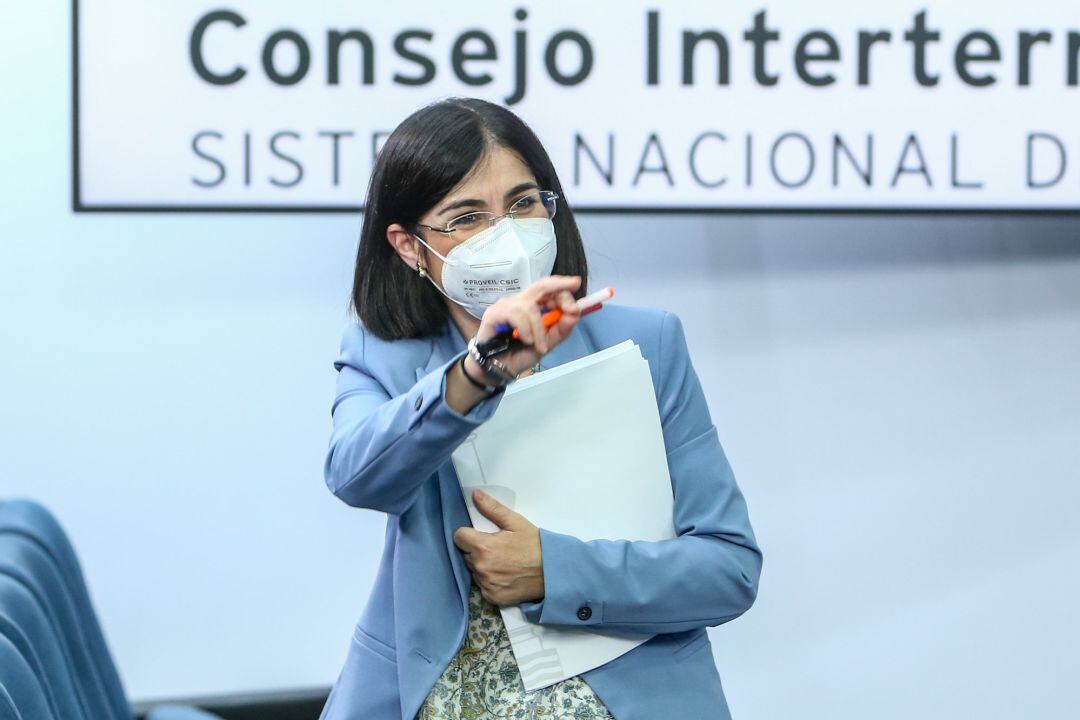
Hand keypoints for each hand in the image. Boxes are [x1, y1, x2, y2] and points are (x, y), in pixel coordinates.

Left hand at [453, 489, 544, 605]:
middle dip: (476, 550)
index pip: (459, 537)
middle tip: (496, 548)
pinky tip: (504, 576)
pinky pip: (483, 586)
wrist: (553, 572)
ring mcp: (486, 584)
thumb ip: (492, 508)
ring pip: (474, 571)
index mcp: (483, 546)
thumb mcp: (515, 522)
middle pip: (466, 554)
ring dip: (482, 566)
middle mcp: (480, 567)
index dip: (468, 534)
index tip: (480, 535)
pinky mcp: (492, 598)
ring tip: (502, 562)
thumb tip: (475, 494)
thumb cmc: (535, 545)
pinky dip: (490, 582)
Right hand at [473, 275, 582, 377]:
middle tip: (574, 284)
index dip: (565, 293)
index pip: (551, 291)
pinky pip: (515, 315)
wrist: (497, 369)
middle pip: (542, 285)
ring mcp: (506, 305)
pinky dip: (525, 329)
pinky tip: (526, 341)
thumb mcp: (546, 344)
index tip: (575, 306)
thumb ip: (561, 330)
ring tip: (539, 347)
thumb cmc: (519, 354)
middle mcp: (521, 301)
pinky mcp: (494, 313)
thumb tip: (575, 312)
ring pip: (530, 307)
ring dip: (539, 329)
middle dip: (559, 285)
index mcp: (534, 306)